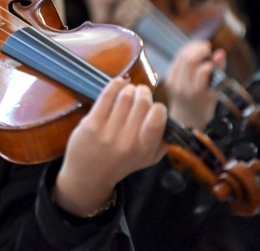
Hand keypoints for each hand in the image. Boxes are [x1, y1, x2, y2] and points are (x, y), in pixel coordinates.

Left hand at [54, 77, 166, 216]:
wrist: (88, 176)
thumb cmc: (120, 163)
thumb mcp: (147, 160)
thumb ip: (162, 142)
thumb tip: (170, 120)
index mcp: (144, 148)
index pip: (158, 115)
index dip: (158, 107)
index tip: (153, 107)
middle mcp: (127, 140)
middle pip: (142, 101)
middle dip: (143, 93)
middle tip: (140, 93)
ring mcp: (108, 132)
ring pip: (125, 96)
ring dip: (129, 89)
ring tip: (128, 92)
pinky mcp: (91, 124)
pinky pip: (106, 96)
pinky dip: (115, 85)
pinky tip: (119, 83)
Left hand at [164, 41, 222, 128]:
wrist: (187, 116)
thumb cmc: (206, 101)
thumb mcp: (217, 89)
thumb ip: (219, 70)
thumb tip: (220, 52)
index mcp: (197, 93)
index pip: (203, 70)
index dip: (209, 61)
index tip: (214, 56)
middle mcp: (183, 88)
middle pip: (189, 60)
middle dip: (199, 49)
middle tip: (208, 47)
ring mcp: (173, 83)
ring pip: (181, 57)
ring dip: (192, 48)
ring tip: (202, 48)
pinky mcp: (167, 78)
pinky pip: (176, 60)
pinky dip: (185, 52)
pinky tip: (193, 52)